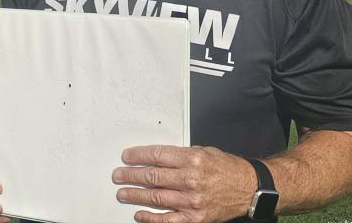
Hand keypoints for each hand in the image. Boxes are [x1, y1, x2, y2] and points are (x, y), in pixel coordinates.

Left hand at [112, 145, 256, 222]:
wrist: (249, 188)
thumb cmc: (225, 167)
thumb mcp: (202, 151)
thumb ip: (179, 155)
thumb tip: (153, 157)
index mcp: (192, 159)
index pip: (157, 156)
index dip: (138, 156)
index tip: (126, 156)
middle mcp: (190, 180)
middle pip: (152, 177)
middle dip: (131, 175)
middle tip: (117, 175)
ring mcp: (192, 201)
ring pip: (156, 198)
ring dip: (135, 195)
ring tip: (122, 192)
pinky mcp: (195, 218)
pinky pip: (168, 220)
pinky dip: (151, 218)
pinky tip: (139, 214)